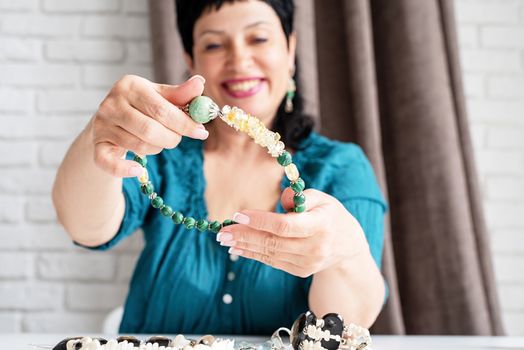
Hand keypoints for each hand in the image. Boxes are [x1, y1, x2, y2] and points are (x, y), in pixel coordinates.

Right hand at [89, 75, 207, 177]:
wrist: (112, 120)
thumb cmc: (143, 107)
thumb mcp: (161, 97)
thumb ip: (181, 93)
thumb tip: (200, 82)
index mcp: (130, 86)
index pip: (162, 109)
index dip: (185, 123)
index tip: (201, 132)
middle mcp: (112, 103)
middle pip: (150, 129)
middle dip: (172, 138)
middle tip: (177, 139)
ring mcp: (102, 124)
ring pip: (138, 146)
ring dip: (157, 149)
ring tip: (159, 141)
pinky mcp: (97, 144)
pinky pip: (109, 163)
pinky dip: (125, 169)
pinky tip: (139, 169)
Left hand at [216, 188, 369, 276]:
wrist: (347, 246)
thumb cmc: (330, 215)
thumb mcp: (321, 199)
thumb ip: (300, 196)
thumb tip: (282, 198)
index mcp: (321, 225)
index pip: (285, 225)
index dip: (260, 221)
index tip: (238, 214)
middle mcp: (314, 247)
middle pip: (273, 242)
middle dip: (244, 235)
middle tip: (221, 231)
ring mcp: (307, 263)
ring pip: (270, 253)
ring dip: (244, 246)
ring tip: (224, 239)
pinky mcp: (300, 271)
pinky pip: (272, 261)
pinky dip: (253, 254)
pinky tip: (238, 248)